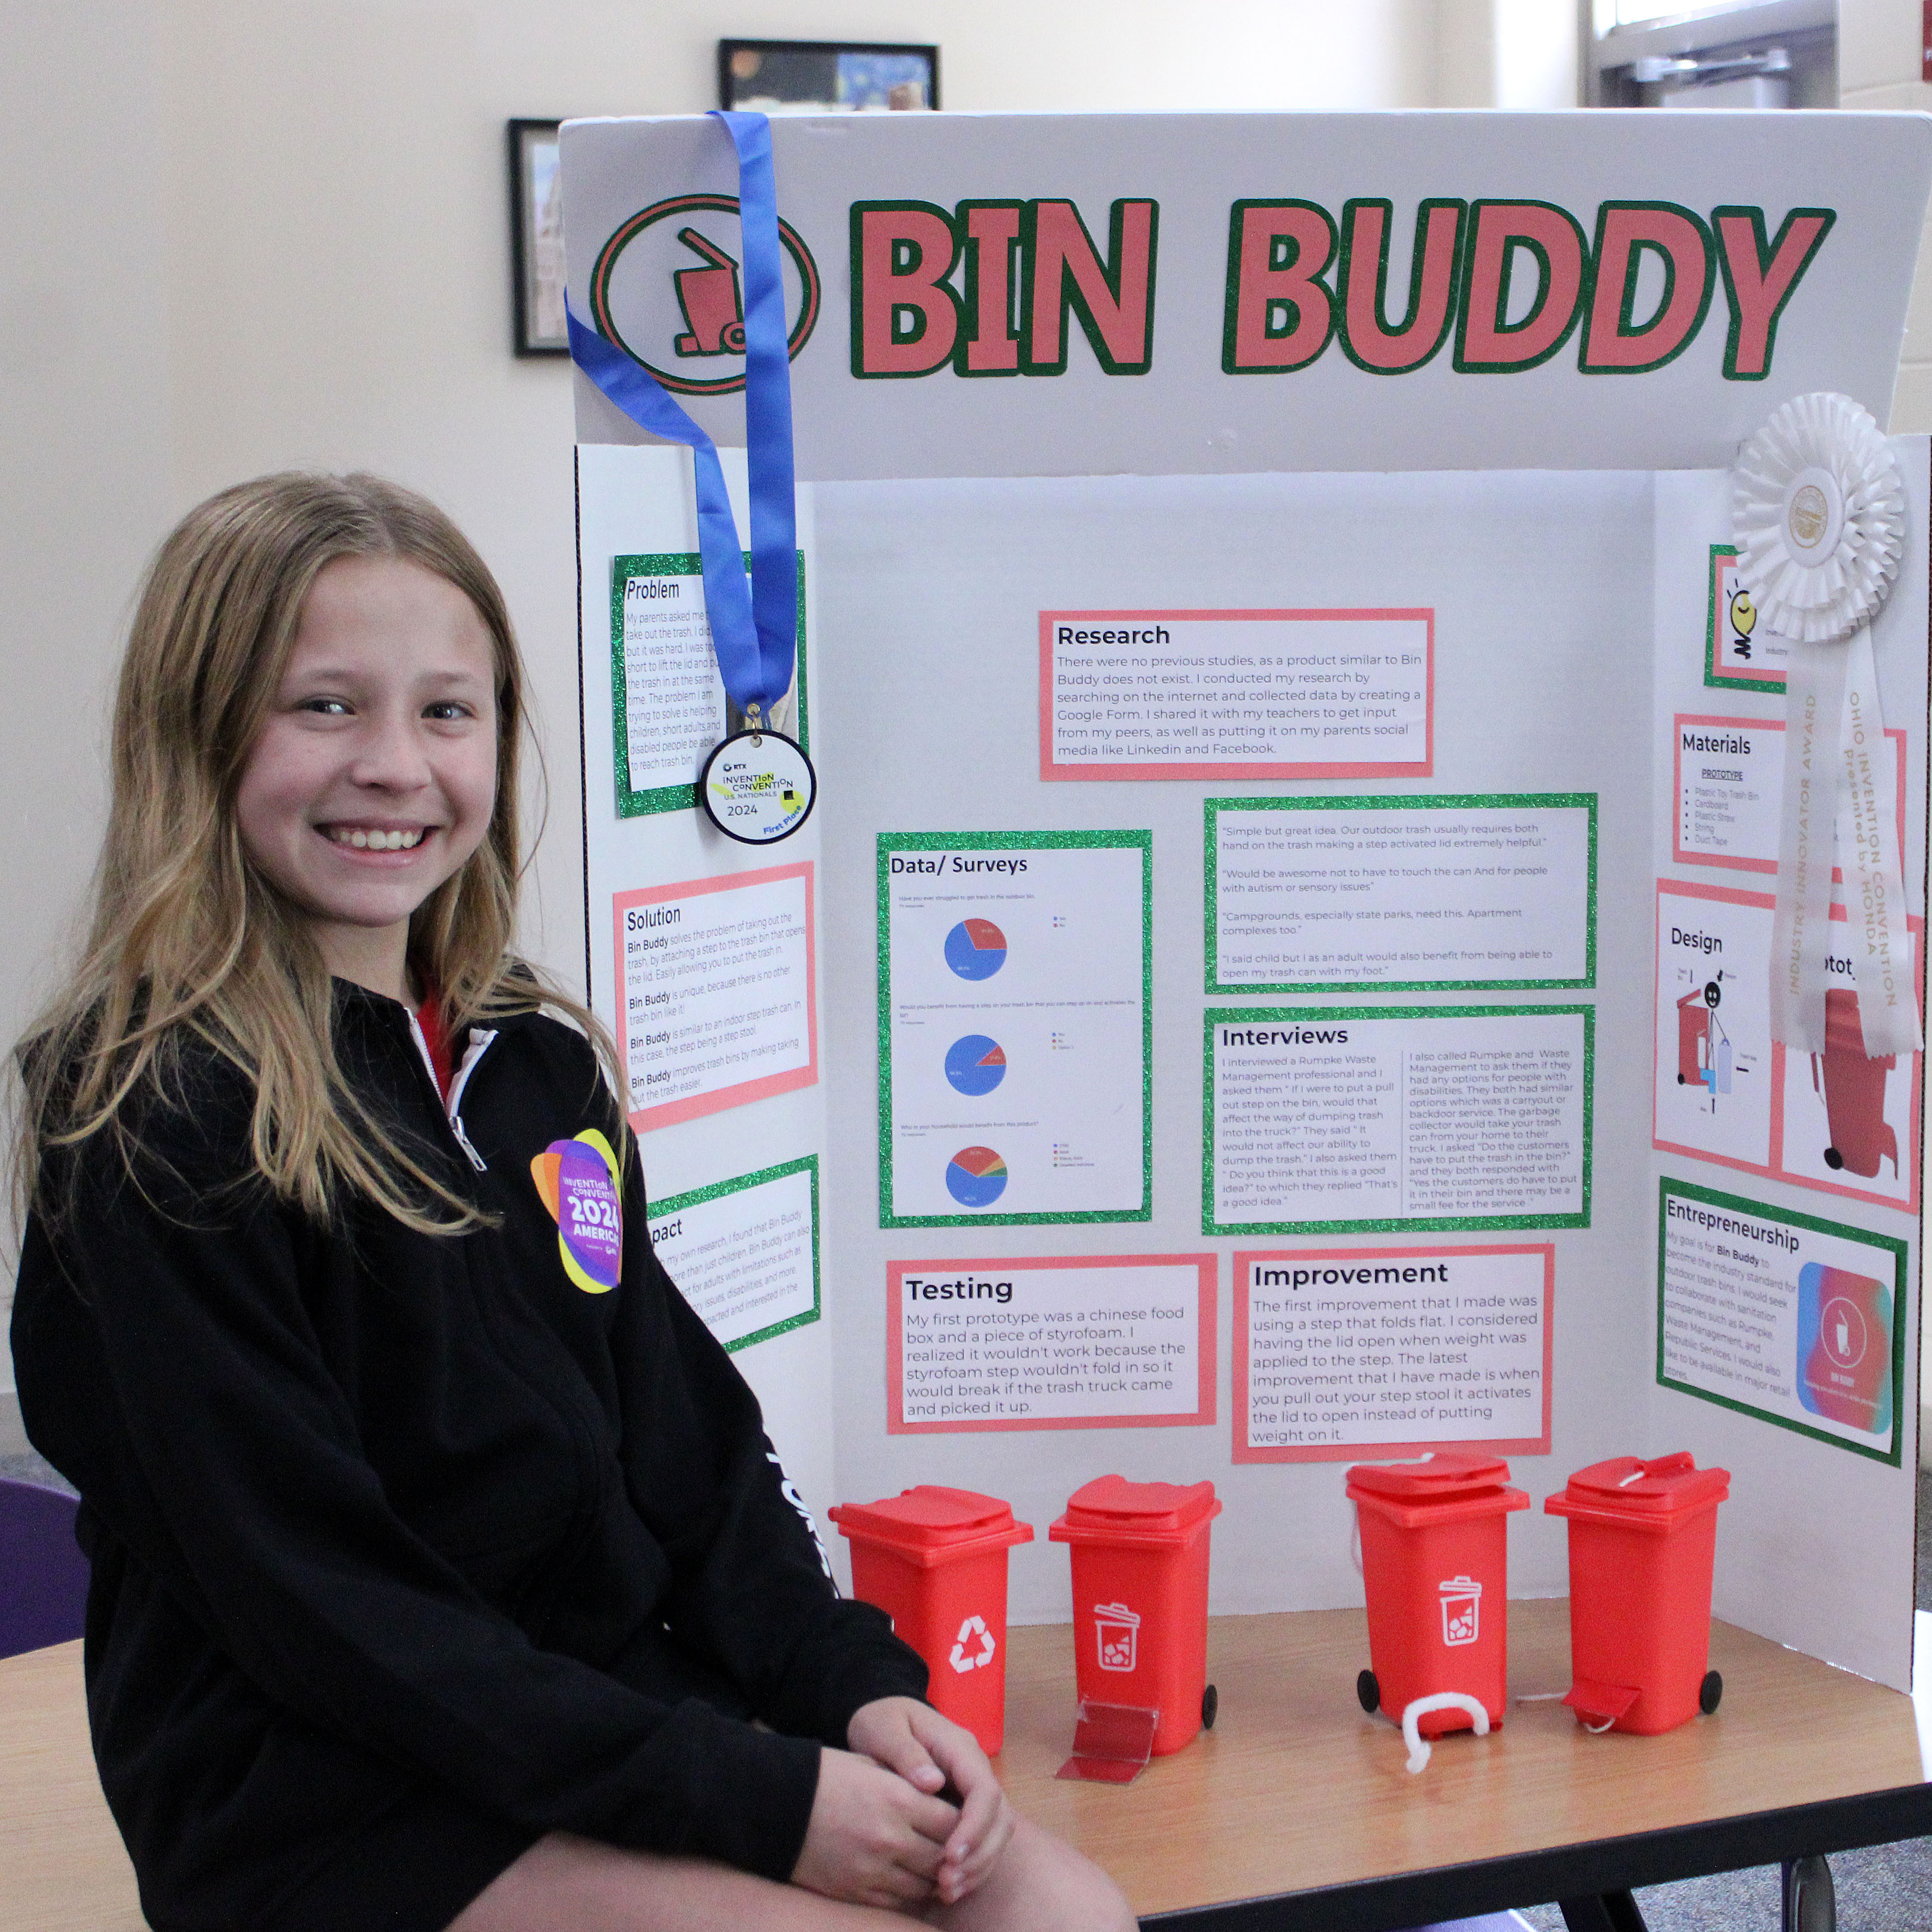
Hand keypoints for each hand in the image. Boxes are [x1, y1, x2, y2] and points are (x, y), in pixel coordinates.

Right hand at [792, 1743, 958, 1909]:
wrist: (781, 1805)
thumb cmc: (830, 1777)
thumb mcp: (874, 1767)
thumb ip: (911, 1784)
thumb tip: (944, 1795)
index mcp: (898, 1799)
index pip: (953, 1821)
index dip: (963, 1823)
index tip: (964, 1820)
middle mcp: (891, 1838)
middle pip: (943, 1857)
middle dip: (954, 1854)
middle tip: (957, 1849)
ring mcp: (874, 1869)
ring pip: (925, 1885)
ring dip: (936, 1878)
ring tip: (938, 1868)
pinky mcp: (857, 1891)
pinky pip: (898, 1902)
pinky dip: (910, 1894)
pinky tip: (912, 1882)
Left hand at [846, 1697, 1014, 1906]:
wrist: (882, 1719)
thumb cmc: (881, 1721)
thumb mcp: (884, 1729)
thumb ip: (906, 1753)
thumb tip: (932, 1783)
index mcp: (959, 1747)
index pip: (984, 1789)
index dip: (974, 1827)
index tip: (950, 1856)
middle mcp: (974, 1768)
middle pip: (1000, 1816)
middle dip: (979, 1854)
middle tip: (946, 1883)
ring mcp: (972, 1787)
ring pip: (997, 1831)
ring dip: (979, 1864)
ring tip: (947, 1891)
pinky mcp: (966, 1805)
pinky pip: (983, 1838)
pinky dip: (972, 1865)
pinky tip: (948, 1885)